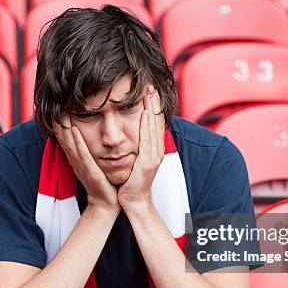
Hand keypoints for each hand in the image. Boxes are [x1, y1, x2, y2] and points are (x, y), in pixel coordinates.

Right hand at [53, 114, 119, 212]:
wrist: (107, 203)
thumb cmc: (102, 183)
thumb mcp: (92, 164)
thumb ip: (87, 152)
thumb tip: (84, 139)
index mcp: (76, 159)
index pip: (64, 138)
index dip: (58, 124)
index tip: (55, 108)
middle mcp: (75, 161)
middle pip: (62, 138)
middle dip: (58, 122)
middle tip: (53, 105)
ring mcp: (81, 166)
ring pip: (69, 143)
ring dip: (64, 128)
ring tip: (60, 112)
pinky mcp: (90, 171)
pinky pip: (82, 154)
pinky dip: (77, 141)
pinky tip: (74, 129)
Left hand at [118, 85, 164, 209]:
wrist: (133, 201)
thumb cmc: (130, 182)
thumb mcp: (135, 161)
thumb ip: (135, 148)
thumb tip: (130, 135)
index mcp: (153, 150)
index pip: (155, 123)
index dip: (154, 107)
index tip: (150, 91)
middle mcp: (156, 151)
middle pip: (157, 122)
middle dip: (155, 103)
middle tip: (152, 86)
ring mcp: (154, 156)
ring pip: (154, 128)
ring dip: (153, 109)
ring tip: (150, 93)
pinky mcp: (148, 163)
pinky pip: (148, 140)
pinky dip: (148, 126)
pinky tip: (146, 113)